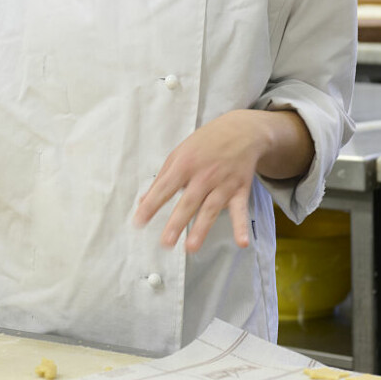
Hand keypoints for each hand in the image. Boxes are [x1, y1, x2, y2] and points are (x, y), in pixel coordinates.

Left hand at [132, 110, 269, 252]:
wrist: (241, 131)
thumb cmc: (204, 144)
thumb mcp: (179, 154)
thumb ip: (161, 179)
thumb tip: (142, 202)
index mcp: (184, 165)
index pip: (164, 188)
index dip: (151, 205)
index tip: (138, 222)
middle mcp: (203, 175)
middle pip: (188, 202)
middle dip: (176, 223)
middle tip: (165, 243)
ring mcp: (223, 184)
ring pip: (210, 209)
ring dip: (201, 229)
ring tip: (190, 248)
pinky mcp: (240, 190)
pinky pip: (240, 210)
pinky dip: (241, 226)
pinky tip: (241, 242)